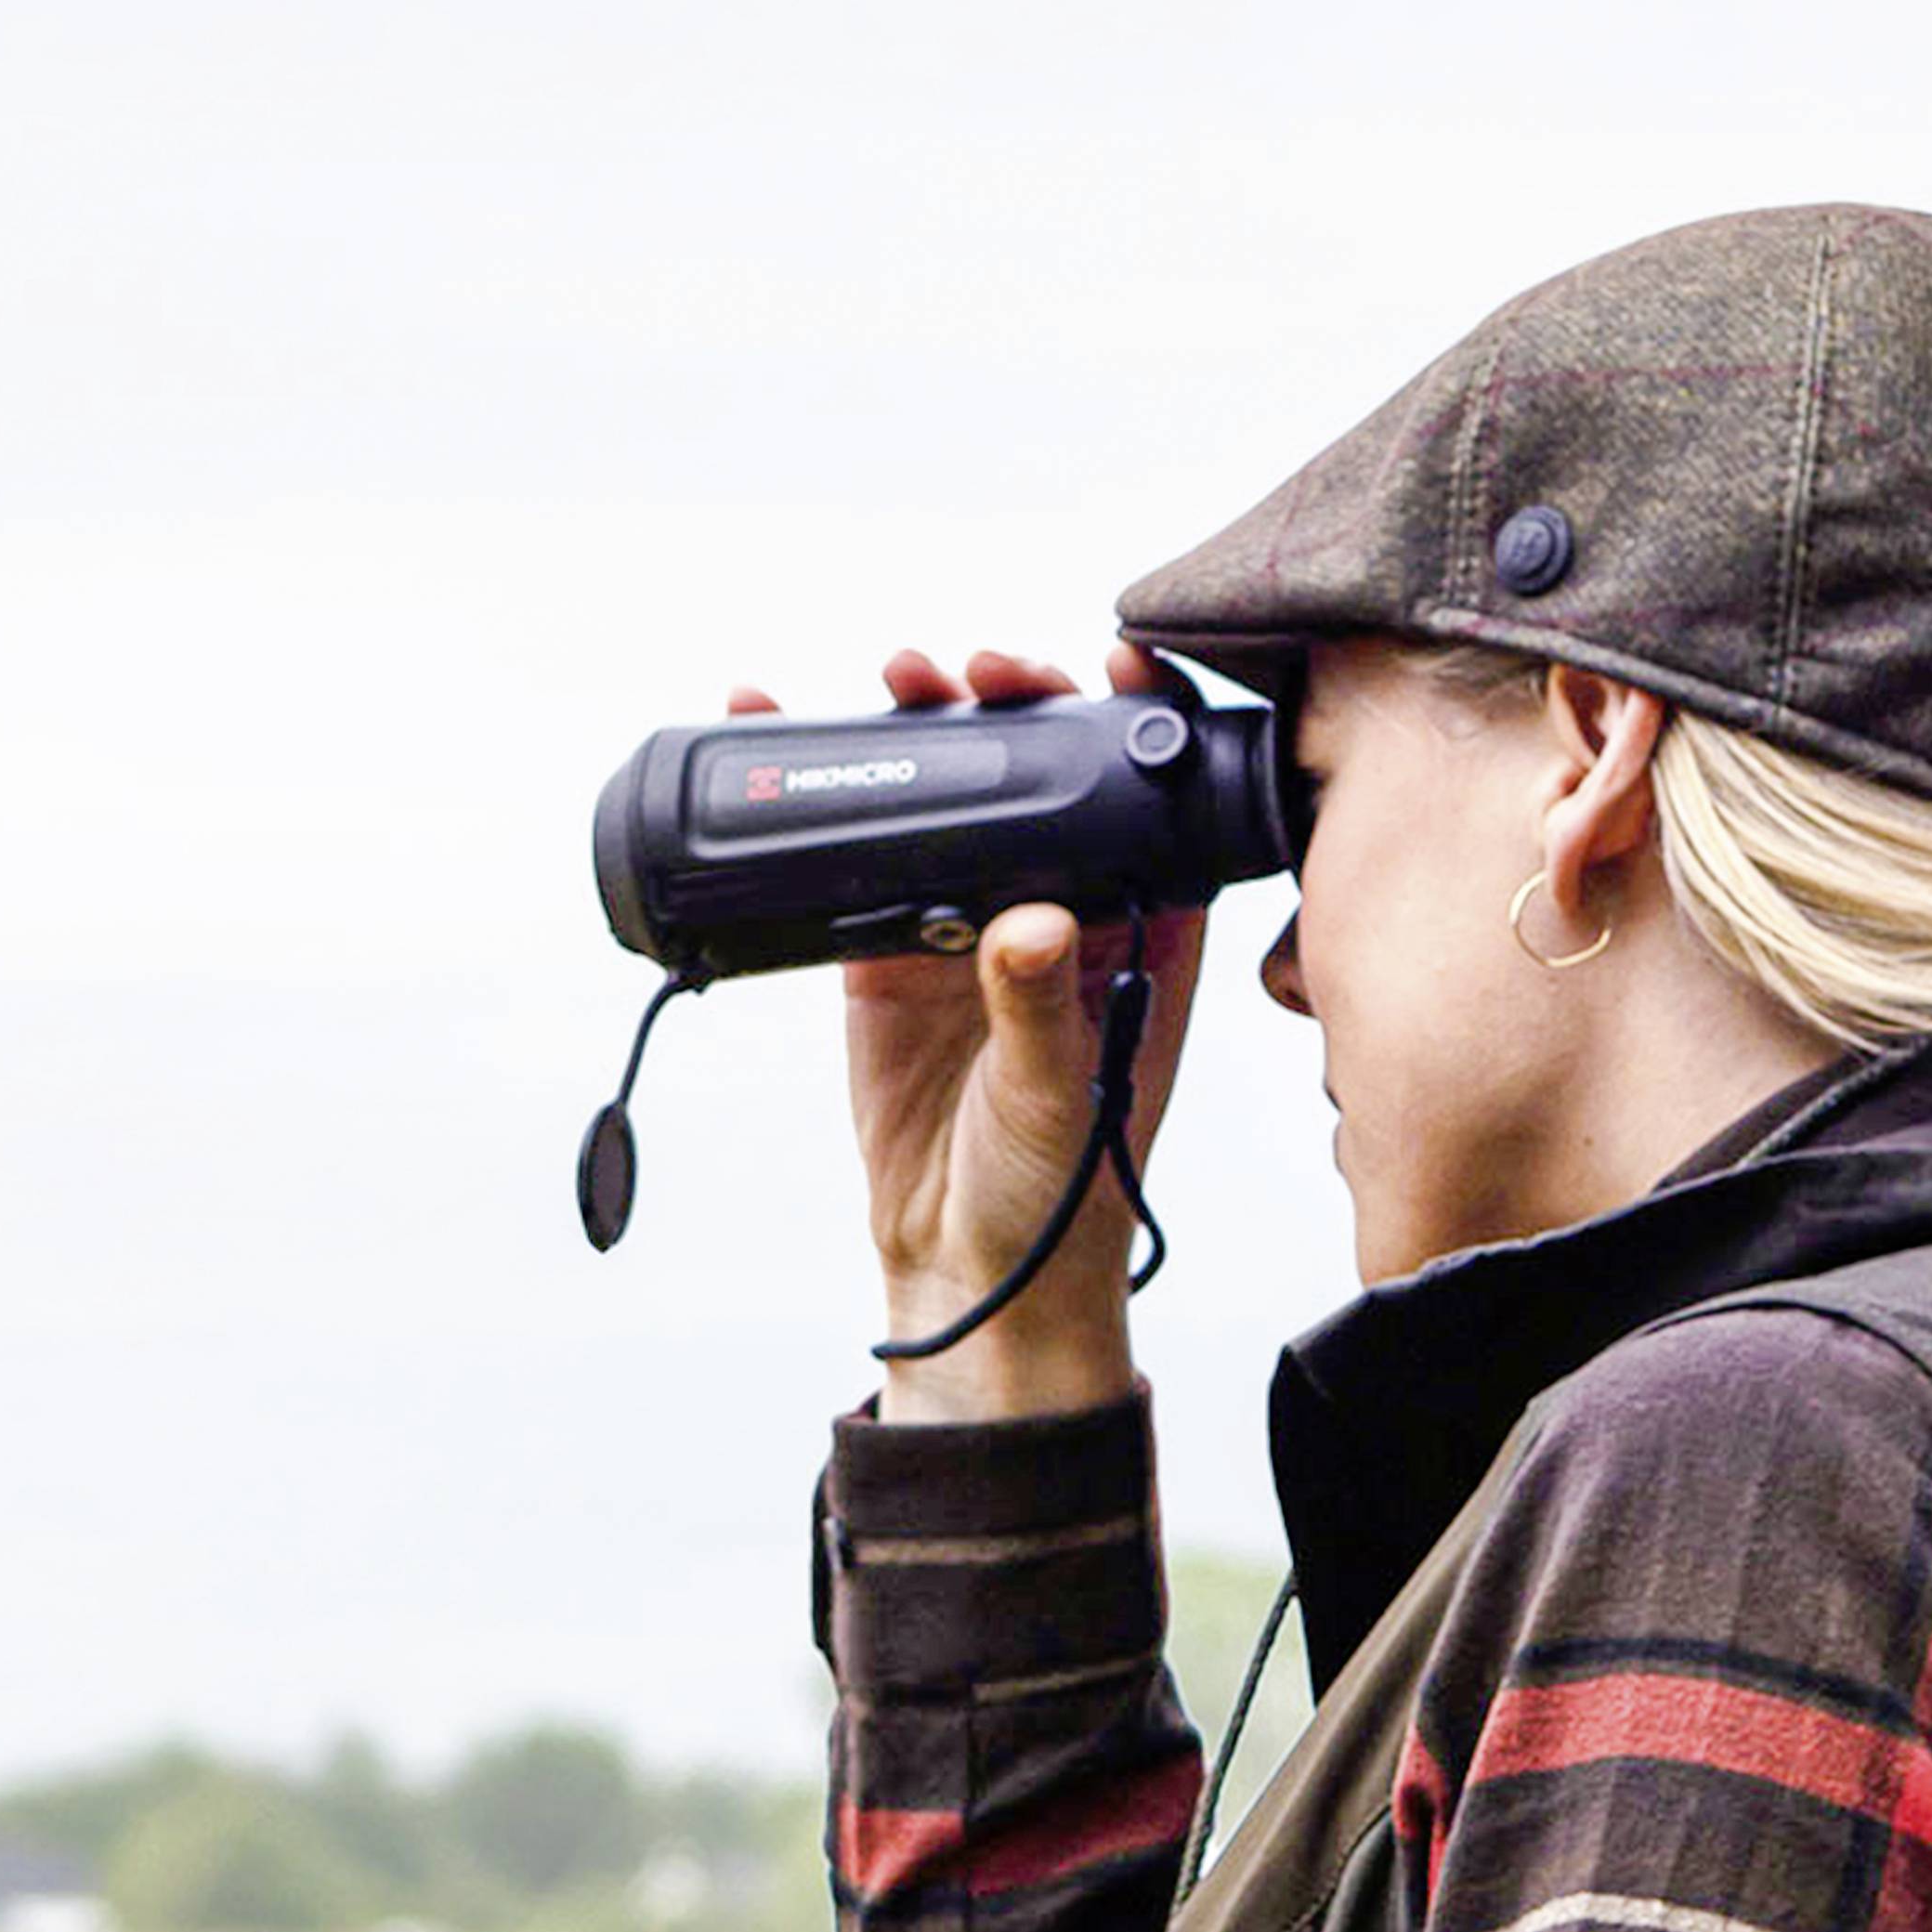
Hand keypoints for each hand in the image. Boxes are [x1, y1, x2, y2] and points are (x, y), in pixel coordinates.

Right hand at [730, 646, 1206, 1421]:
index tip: (1114, 661)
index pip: (1149, 795)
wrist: (967, 1270)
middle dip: (1008, 702)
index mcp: (1141, 927)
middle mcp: (1062, 906)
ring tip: (892, 675)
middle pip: (1039, 769)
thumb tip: (1035, 919)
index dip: (1135, 717)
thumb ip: (1044, 1006)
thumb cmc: (1058, 1193)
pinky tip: (783, 728)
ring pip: (949, 792)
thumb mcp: (1061, 1095)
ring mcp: (966, 921)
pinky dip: (821, 792)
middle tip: (973, 672)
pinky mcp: (885, 951)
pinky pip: (857, 851)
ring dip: (919, 724)